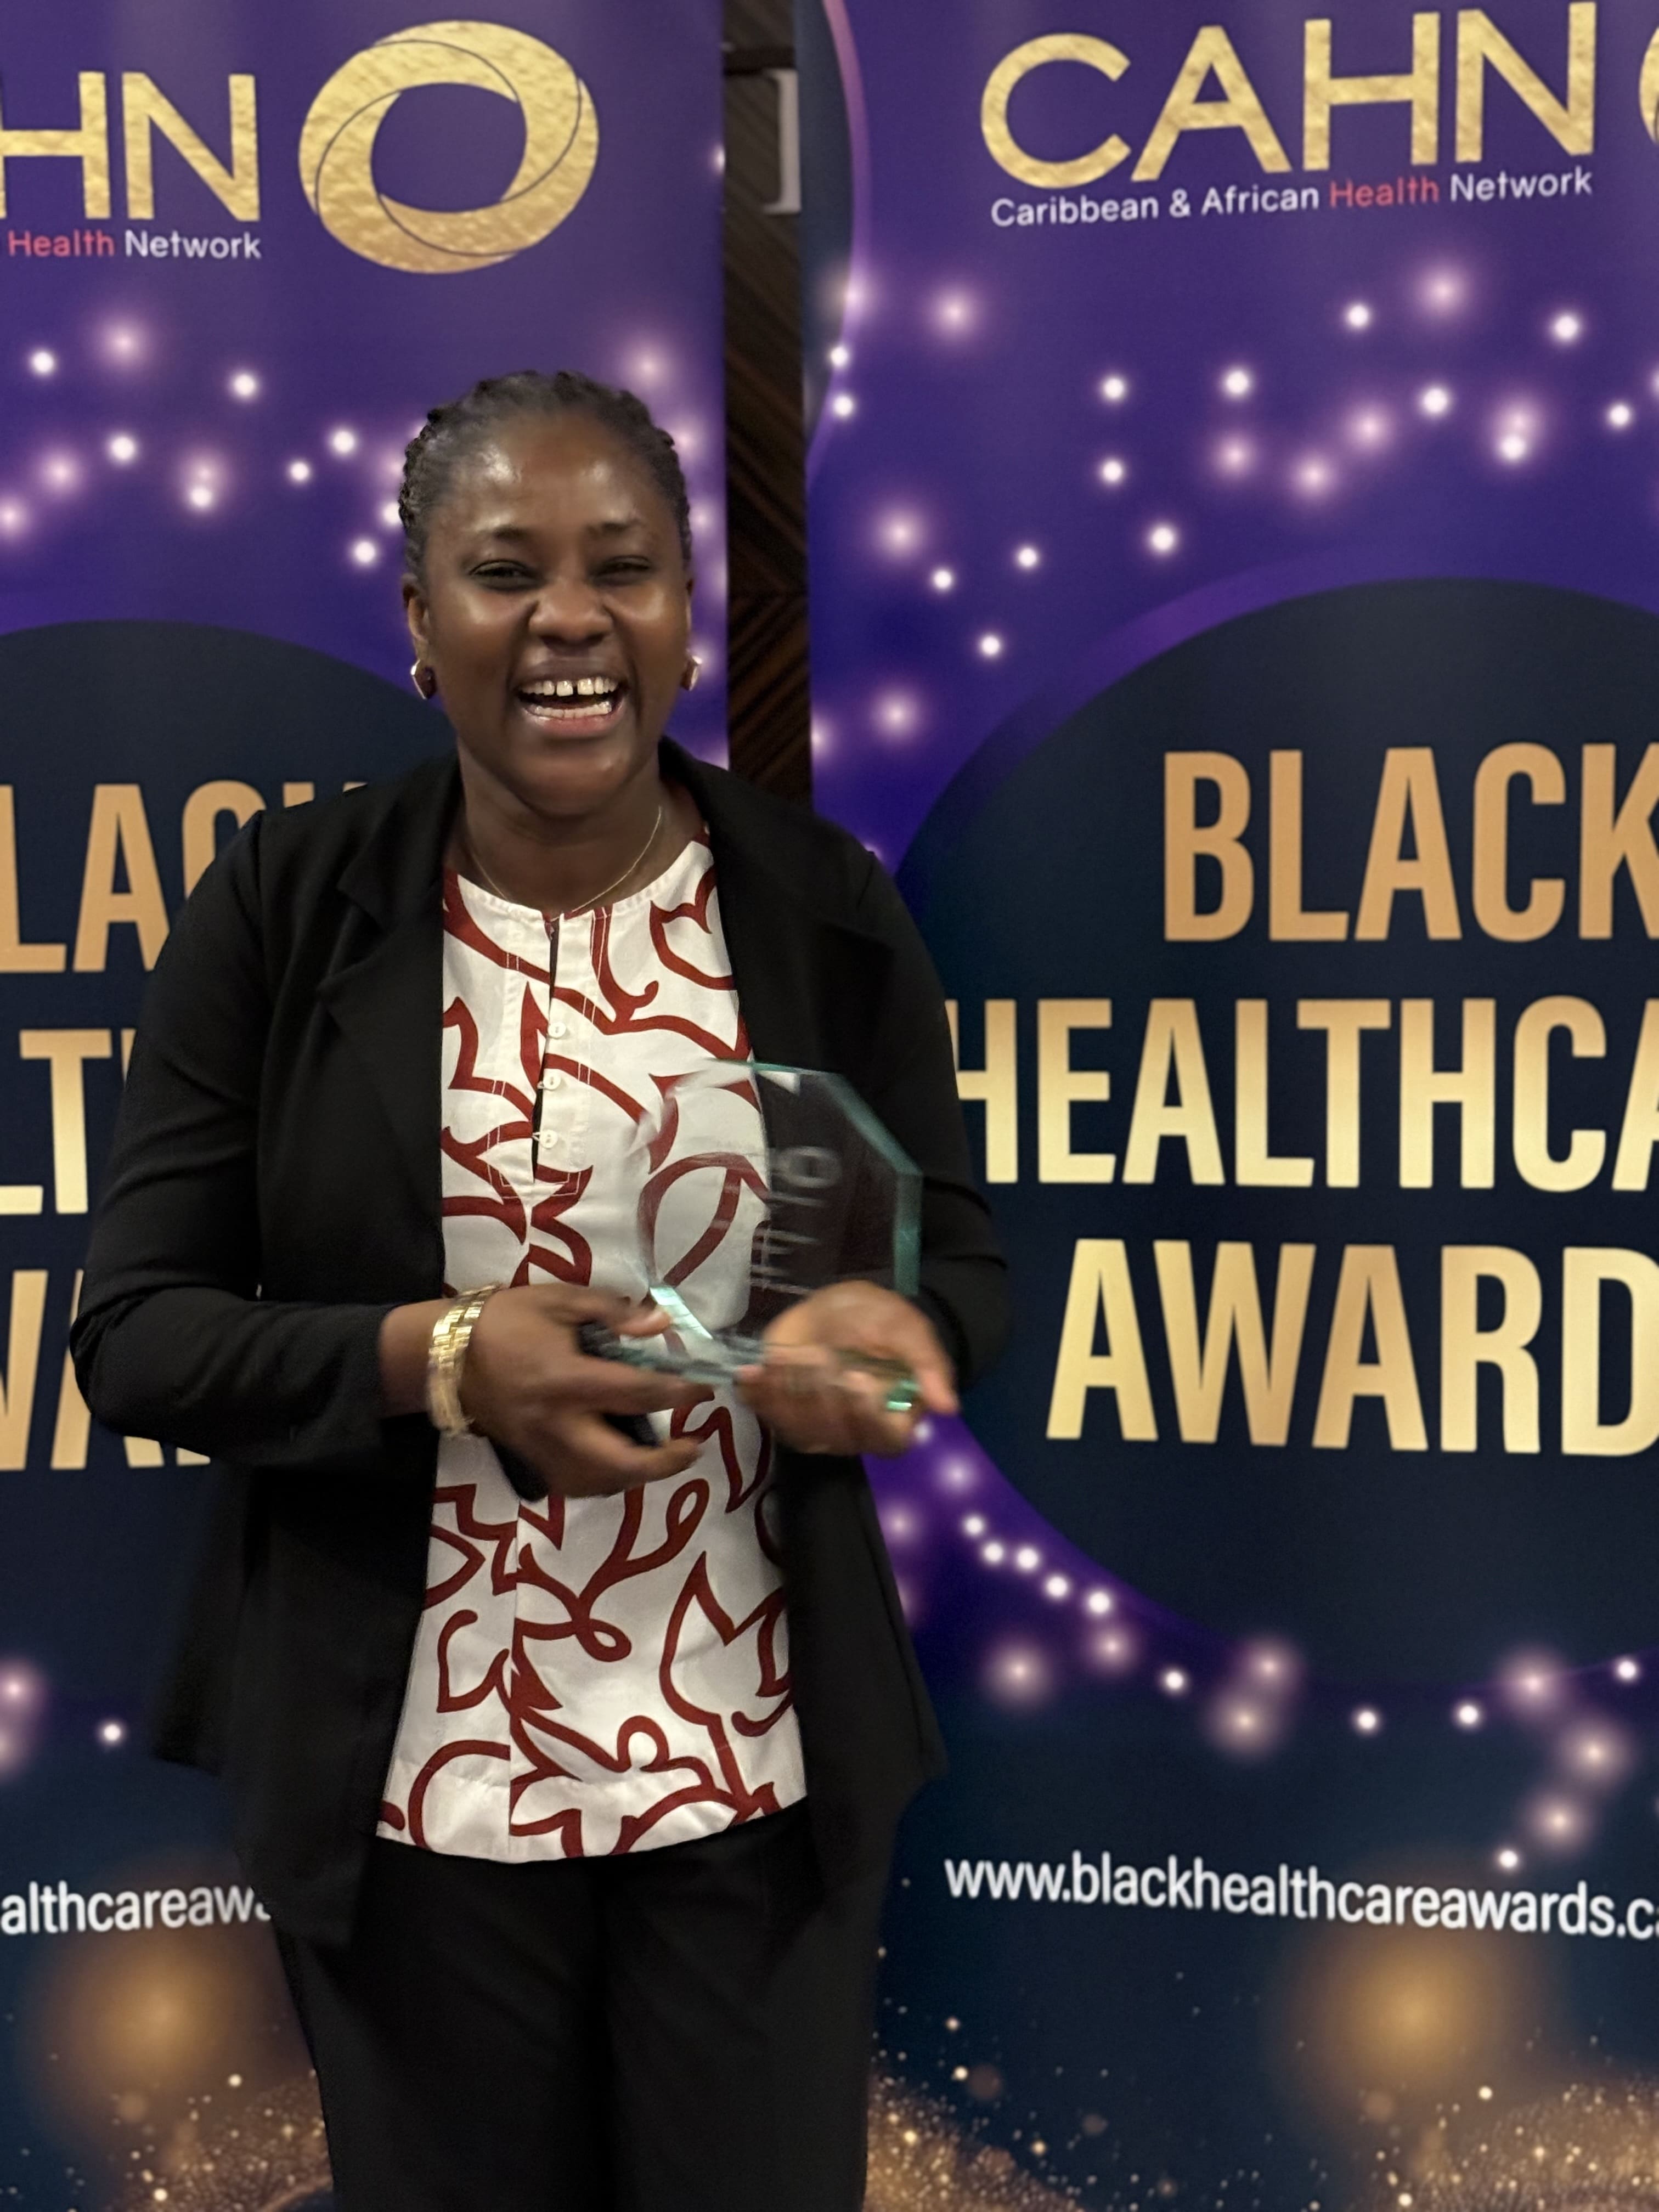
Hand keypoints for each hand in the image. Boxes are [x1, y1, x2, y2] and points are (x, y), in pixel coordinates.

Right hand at [458, 1286, 708, 1496]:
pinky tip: (620, 1466)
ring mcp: (542, 1449)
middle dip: (666, 1462)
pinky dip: (604, 1482)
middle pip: (621, 1462)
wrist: (446, 1356)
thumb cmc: (506, 1321)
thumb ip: (612, 1312)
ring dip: (637, 1476)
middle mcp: (558, 1424)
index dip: (679, 1392)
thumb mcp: (560, 1300)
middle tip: (694, 1446)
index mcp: (568, 1379)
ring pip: (599, 1483)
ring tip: (664, 1457)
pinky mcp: (530, 1460)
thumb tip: (660, 1323)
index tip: (705, 1388)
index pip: (638, 1393)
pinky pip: (575, 1485)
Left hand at [739, 1281, 956, 1456]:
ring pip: (801, 1427)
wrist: (843, 1310)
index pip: (885, 1438)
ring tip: (790, 1354)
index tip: (855, 1376)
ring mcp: (819, 1429)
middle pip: (837, 1432)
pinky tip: (753, 1371)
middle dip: (823, 1389)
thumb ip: (928, 1364)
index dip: (867, 1413)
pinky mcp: (787, 1415)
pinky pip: (770, 1415)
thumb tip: (948, 1407)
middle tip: (819, 1351)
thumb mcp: (907, 1328)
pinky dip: (759, 1393)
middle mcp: (856, 1433)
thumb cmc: (880, 1321)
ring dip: (791, 1389)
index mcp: (895, 1418)